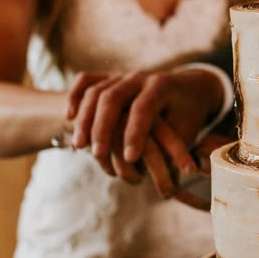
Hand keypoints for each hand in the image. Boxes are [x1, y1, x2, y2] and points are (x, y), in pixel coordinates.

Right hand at [66, 67, 224, 187]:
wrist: (190, 86)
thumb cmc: (188, 114)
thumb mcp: (188, 128)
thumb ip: (172, 149)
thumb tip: (167, 182)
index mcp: (162, 87)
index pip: (144, 109)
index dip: (135, 133)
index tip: (130, 158)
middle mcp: (140, 78)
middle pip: (112, 97)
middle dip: (102, 128)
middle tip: (97, 154)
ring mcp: (122, 75)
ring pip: (95, 90)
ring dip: (84, 118)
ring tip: (79, 146)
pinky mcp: (110, 78)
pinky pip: (86, 80)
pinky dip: (75, 96)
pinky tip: (68, 117)